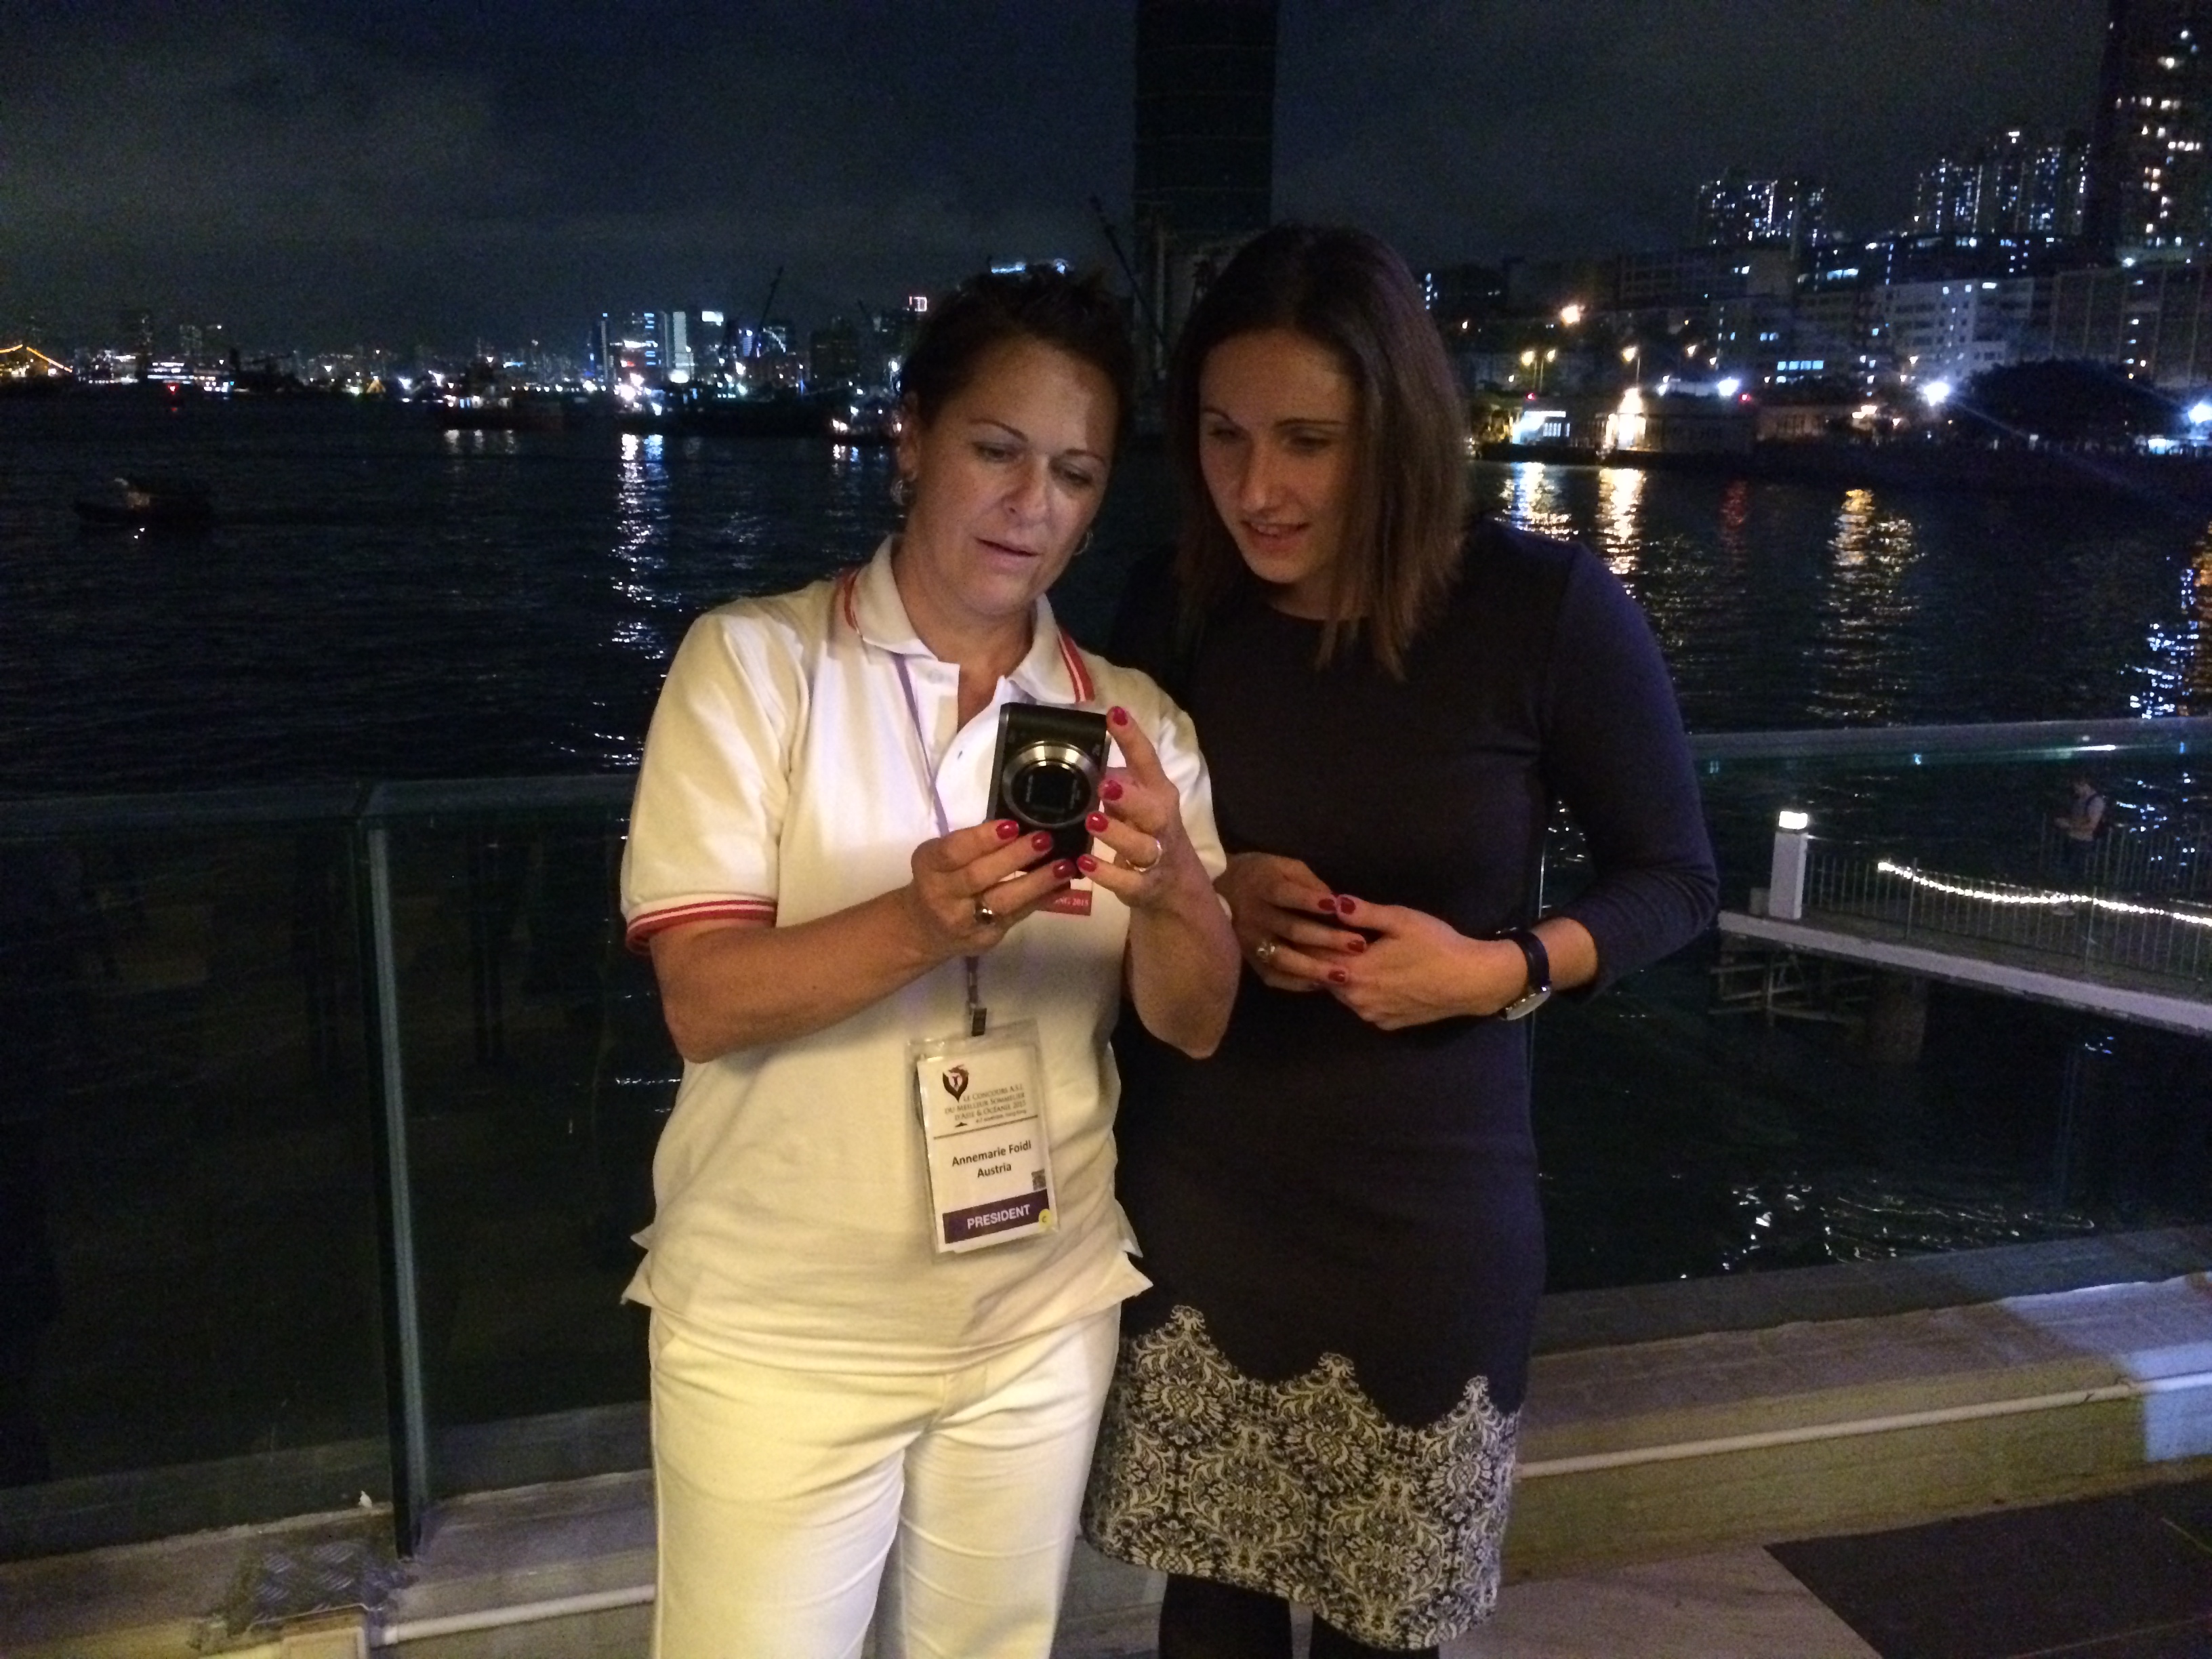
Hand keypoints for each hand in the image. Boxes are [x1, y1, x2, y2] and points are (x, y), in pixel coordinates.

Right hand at [904, 819, 1073, 961]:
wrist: (925, 930)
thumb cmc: (940, 880)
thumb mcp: (940, 858)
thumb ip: (971, 844)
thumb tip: (1021, 826)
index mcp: (930, 866)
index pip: (953, 851)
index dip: (982, 839)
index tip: (1012, 826)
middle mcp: (942, 896)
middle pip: (978, 876)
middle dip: (1014, 857)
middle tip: (1044, 840)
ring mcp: (964, 921)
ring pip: (1002, 901)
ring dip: (1036, 883)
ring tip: (1063, 866)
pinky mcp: (985, 938)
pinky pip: (1017, 916)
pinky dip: (1041, 900)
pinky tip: (1062, 886)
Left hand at [1079, 705, 1206, 911]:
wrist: (1177, 889)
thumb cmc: (1149, 834)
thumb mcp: (1140, 804)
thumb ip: (1119, 782)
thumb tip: (1084, 752)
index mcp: (1158, 794)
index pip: (1147, 761)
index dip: (1132, 737)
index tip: (1114, 714)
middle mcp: (1161, 823)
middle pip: (1151, 808)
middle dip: (1130, 797)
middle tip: (1105, 786)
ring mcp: (1156, 856)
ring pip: (1141, 846)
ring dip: (1116, 834)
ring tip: (1092, 821)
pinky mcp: (1146, 887)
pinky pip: (1127, 881)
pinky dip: (1107, 874)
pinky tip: (1083, 864)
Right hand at [1216, 851, 1366, 992]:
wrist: (1219, 890)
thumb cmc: (1260, 874)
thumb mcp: (1284, 866)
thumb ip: (1309, 882)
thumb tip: (1336, 904)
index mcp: (1264, 888)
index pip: (1288, 895)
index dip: (1312, 901)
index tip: (1338, 907)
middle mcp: (1256, 917)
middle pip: (1292, 930)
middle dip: (1327, 939)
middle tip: (1358, 945)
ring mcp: (1252, 942)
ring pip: (1284, 958)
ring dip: (1314, 967)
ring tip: (1342, 974)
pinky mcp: (1250, 960)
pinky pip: (1274, 976)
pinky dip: (1297, 982)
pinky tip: (1319, 984)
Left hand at [1321, 896, 1526, 1029]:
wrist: (1472, 981)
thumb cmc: (1436, 946)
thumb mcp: (1401, 920)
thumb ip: (1363, 913)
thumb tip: (1333, 902)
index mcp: (1354, 973)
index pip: (1315, 957)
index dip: (1309, 940)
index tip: (1305, 925)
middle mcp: (1357, 1000)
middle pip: (1326, 977)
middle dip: (1323, 958)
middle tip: (1323, 937)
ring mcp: (1372, 1015)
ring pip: (1344, 993)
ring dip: (1342, 976)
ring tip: (1346, 954)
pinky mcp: (1388, 1024)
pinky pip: (1363, 1005)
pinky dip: (1361, 992)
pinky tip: (1372, 976)